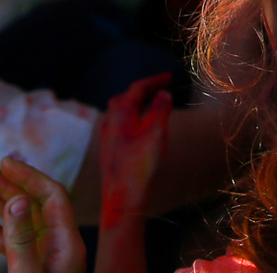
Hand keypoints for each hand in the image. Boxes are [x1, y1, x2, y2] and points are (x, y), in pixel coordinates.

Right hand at [0, 157, 87, 272]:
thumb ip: (22, 239)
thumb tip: (17, 200)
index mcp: (67, 242)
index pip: (52, 196)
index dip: (29, 176)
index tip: (4, 164)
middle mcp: (59, 244)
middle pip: (34, 204)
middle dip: (8, 186)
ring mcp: (46, 256)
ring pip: (21, 221)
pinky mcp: (32, 268)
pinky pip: (14, 243)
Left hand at [99, 74, 171, 231]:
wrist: (122, 199)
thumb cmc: (140, 166)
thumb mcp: (157, 133)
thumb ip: (161, 109)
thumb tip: (163, 93)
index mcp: (121, 113)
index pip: (137, 88)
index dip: (155, 80)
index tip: (170, 76)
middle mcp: (109, 121)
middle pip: (125, 97)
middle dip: (143, 90)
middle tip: (160, 88)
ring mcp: (106, 137)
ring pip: (118, 112)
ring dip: (134, 104)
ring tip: (150, 106)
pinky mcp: (107, 151)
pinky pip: (117, 126)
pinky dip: (129, 119)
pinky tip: (136, 130)